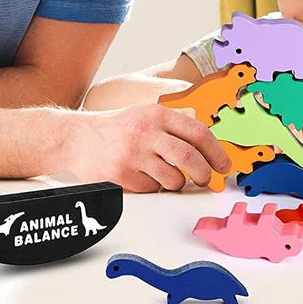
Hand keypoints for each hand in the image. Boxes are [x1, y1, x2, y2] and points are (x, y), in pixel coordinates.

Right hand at [62, 105, 230, 192]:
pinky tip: (142, 176)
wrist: (78, 138)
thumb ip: (174, 123)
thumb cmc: (117, 128)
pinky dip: (153, 188)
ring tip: (166, 176)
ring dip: (176, 183)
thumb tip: (208, 140)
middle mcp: (146, 133)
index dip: (216, 151)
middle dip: (203, 174)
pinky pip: (152, 189)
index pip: (198, 133)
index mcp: (157, 115)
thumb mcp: (146, 114)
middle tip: (205, 179)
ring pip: (172, 179)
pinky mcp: (121, 175)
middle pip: (189, 159)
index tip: (224, 165)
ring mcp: (133, 155)